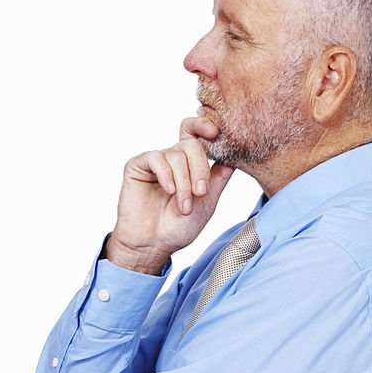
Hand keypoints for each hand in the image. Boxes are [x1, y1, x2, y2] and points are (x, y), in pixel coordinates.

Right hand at [105, 116, 234, 273]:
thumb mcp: (207, 203)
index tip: (215, 132)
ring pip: (176, 155)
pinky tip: (168, 190)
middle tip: (200, 192)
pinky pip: (156, 158)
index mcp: (191, 165)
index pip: (198, 136)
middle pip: (192, 144)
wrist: (153, 245)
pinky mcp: (138, 166)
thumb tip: (233, 157)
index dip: (205, 127)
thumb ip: (218, 178)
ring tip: (184, 206)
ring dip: (183, 183)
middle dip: (199, 168)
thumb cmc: (179, 228)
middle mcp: (173, 160)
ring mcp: (156, 162)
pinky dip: (166, 175)